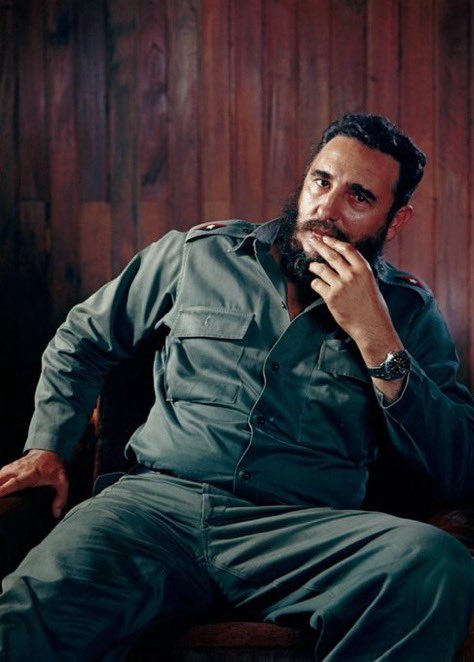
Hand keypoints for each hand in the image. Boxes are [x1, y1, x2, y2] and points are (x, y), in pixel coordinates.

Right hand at [0, 450, 68, 517]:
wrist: (50, 449)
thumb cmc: (55, 467)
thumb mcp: (62, 482)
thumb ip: (60, 498)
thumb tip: (56, 514)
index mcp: (29, 476)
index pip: (13, 484)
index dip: (3, 490)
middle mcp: (18, 471)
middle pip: (0, 479)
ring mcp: (13, 468)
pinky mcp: (10, 467)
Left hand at [308, 235, 399, 354]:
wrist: (371, 326)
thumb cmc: (373, 306)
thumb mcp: (371, 283)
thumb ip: (358, 271)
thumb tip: (343, 262)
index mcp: (364, 269)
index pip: (346, 249)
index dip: (334, 241)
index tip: (325, 237)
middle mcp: (352, 274)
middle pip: (331, 255)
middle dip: (319, 245)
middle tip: (311, 240)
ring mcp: (341, 285)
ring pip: (321, 269)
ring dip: (314, 266)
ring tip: (312, 266)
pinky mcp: (331, 297)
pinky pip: (317, 284)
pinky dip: (315, 283)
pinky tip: (317, 284)